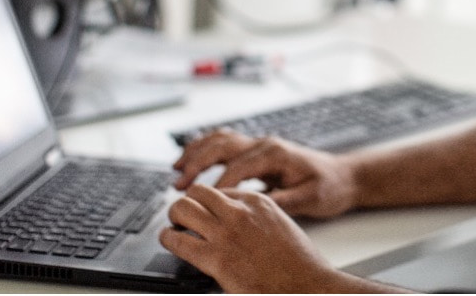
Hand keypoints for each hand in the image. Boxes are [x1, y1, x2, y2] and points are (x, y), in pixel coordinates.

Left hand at [160, 184, 345, 292]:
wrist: (306, 285)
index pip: (219, 190)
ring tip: (175, 226)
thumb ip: (256, 218)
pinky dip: (168, 238)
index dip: (207, 202)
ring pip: (182, 208)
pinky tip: (170, 241)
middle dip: (187, 202)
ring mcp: (226, 233)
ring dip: (175, 216)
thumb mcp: (280, 224)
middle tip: (183, 216)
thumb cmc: (299, 262)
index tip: (203, 211)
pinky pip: (178, 240)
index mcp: (257, 201)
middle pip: (197, 192)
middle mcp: (239, 211)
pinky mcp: (215, 258)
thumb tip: (238, 223)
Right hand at [173, 131, 358, 217]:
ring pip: (221, 140)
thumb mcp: (309, 199)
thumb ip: (281, 202)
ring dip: (197, 152)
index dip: (218, 185)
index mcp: (276, 153)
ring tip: (176, 170)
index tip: (203, 203)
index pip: (238, 167)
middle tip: (178, 185)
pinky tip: (191, 162)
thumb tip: (254, 207)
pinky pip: (226, 144)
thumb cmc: (329, 187)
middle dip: (198, 164)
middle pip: (223, 146)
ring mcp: (260, 145)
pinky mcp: (258, 152)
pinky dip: (205, 150)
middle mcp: (265, 144)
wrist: (344, 176)